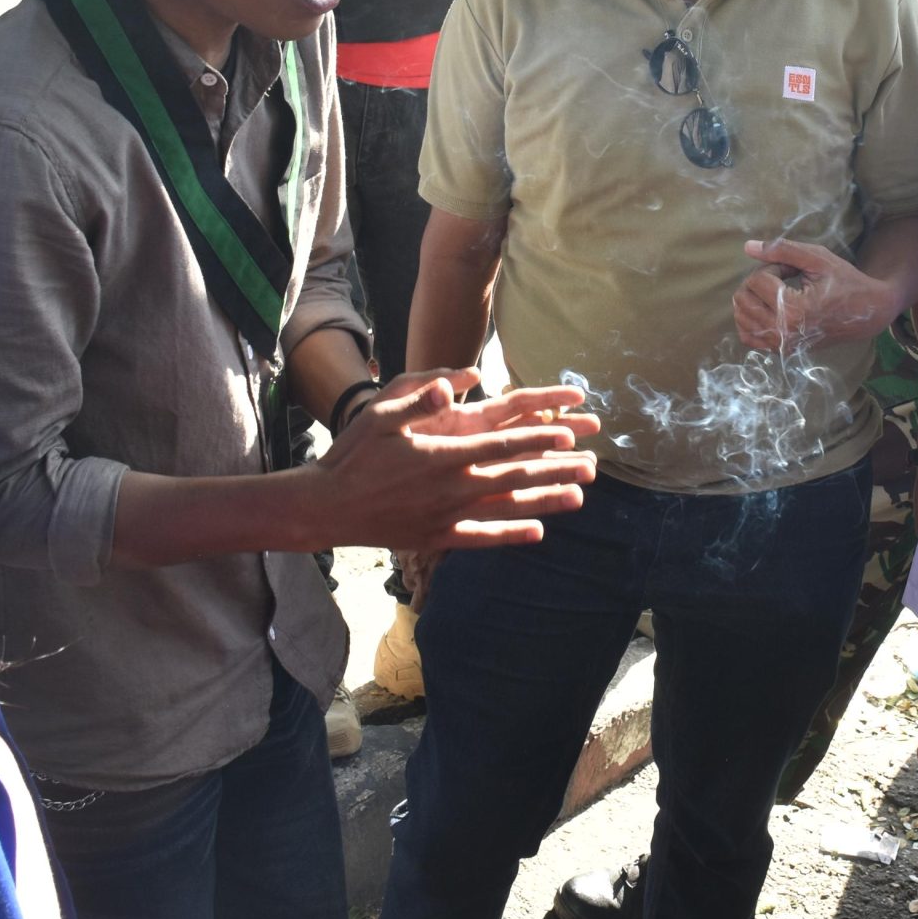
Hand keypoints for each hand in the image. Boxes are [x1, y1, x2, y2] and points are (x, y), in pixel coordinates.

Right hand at [305, 371, 598, 551]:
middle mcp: (452, 487)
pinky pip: (482, 538)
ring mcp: (446, 516)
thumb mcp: (383, 413)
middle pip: (515, 477)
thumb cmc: (352, 455)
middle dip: (556, 469)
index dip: (539, 440)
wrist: (325, 507)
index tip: (569, 435)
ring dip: (545, 502)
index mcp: (443, 453)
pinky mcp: (436, 537)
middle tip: (592, 466)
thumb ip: (424, 395)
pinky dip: (511, 535)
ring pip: (506, 508)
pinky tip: (538, 534)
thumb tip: (464, 380)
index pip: (502, 445)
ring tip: (580, 498)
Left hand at [734, 238, 899, 351]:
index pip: (757, 279)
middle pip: (743, 297)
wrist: (866, 313)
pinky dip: (750, 319)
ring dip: (752, 298)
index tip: (792, 268)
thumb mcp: (818, 259)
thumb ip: (782, 250)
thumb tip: (747, 247)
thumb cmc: (845, 282)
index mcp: (792, 309)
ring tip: (776, 292)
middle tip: (783, 278)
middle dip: (758, 281)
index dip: (772, 266)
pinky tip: (766, 307)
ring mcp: (781, 345)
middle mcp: (783, 332)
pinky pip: (748, 336)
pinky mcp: (781, 351)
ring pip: (741, 316)